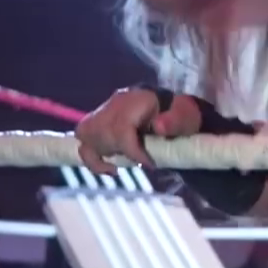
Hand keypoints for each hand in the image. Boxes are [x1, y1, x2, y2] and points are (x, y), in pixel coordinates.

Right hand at [73, 87, 203, 174]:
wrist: (171, 106)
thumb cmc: (179, 114)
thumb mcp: (185, 117)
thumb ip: (174, 122)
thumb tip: (159, 127)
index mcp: (137, 100)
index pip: (122, 128)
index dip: (132, 151)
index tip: (149, 164)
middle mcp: (115, 103)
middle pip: (100, 132)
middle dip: (118, 152)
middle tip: (139, 159)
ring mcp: (104, 110)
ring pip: (85, 134)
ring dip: (100, 154)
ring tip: (120, 164)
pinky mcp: (97, 120)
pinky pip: (82, 137)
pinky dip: (91, 156)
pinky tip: (108, 168)